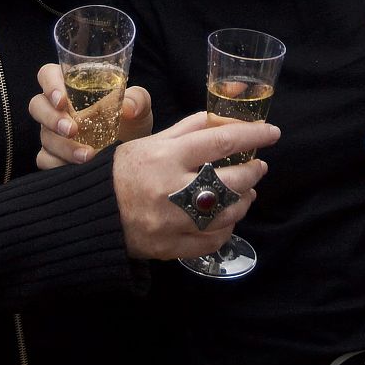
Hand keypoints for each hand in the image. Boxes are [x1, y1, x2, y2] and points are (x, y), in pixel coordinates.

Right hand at [31, 62, 153, 169]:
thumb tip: (128, 107)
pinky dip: (59, 164)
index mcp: (72, 87)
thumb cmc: (132, 122)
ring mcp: (52, 133)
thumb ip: (137, 99)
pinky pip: (45, 160)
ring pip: (43, 136)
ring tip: (88, 155)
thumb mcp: (140, 106)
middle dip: (51, 118)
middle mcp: (58, 109)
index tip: (62, 100)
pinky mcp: (54, 156)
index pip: (48, 75)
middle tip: (73, 130)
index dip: (49, 85)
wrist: (135, 155)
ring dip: (63, 146)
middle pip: (37, 106)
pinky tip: (78, 168)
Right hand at [112, 112, 279, 259]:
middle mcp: (172, 189)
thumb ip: (188, 129)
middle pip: (231, 180)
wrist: (92, 214)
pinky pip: (213, 240)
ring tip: (246, 191)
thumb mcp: (151, 142)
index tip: (271, 133)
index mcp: (167, 156)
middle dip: (252, 171)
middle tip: (258, 166)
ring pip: (227, 213)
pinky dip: (227, 228)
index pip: (221, 142)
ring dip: (244, 201)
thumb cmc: (123, 171)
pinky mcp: (172, 247)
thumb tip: (223, 118)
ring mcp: (173, 222)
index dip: (252, 135)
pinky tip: (226, 218)